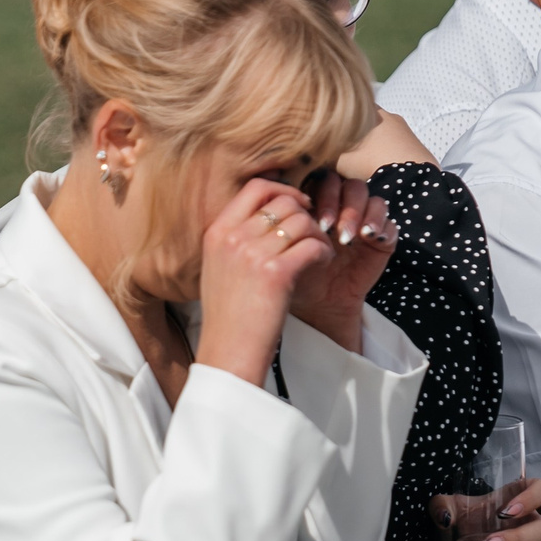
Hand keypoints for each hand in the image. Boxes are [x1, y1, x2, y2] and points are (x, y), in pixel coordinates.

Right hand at [195, 177, 332, 386]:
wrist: (228, 353)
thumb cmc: (228, 316)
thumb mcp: (219, 269)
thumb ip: (235, 240)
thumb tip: (268, 216)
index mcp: (217, 232)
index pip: (255, 188)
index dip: (282, 189)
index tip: (296, 205)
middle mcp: (232, 238)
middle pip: (283, 201)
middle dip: (305, 213)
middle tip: (313, 232)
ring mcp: (252, 254)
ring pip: (302, 222)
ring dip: (318, 233)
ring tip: (320, 252)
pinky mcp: (276, 273)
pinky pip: (313, 245)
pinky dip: (324, 252)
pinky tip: (323, 263)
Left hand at [285, 171, 397, 353]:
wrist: (317, 306)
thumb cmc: (296, 275)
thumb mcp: (283, 247)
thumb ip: (281, 221)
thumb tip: (274, 195)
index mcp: (319, 204)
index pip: (323, 180)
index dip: (319, 193)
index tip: (308, 217)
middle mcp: (343, 208)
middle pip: (347, 184)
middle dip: (337, 202)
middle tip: (327, 227)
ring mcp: (365, 222)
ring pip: (370, 197)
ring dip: (357, 213)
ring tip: (345, 237)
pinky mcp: (382, 239)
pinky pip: (390, 223)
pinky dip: (381, 226)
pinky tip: (368, 238)